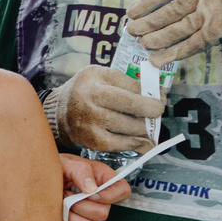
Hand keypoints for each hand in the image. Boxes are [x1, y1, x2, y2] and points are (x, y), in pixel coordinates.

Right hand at [46, 66, 163, 153]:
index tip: (160, 100)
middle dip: (150, 113)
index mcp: (95, 80)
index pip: (131, 89)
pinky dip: (133, 144)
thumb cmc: (87, 90)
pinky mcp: (90, 140)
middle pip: (130, 108)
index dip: (151, 97)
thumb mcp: (103, 76)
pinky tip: (142, 141)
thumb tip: (158, 95)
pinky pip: (118, 145)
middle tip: (156, 114)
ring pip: (127, 128)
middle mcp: (90, 100)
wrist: (60, 110)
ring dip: (144, 129)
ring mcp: (89, 122)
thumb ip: (128, 83)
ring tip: (151, 128)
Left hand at [60, 154, 132, 220]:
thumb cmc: (55, 169)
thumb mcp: (66, 162)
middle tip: (66, 193)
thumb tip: (92, 188)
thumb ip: (80, 170)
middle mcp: (100, 199)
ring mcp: (90, 216)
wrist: (38, 182)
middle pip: (103, 213)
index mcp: (103, 179)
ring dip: (71, 215)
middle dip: (81, 205)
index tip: (91, 193)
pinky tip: (58, 212)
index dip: (110, 195)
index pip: (123, 190)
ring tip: (61, 201)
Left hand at [128, 0, 221, 63]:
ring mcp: (213, 12)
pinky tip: (159, 59)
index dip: (147, 1)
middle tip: (131, 31)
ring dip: (158, 38)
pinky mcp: (219, 31)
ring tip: (142, 44)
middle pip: (170, 10)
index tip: (131, 12)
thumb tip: (154, 11)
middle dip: (148, 22)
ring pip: (178, 28)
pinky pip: (192, 44)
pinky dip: (174, 53)